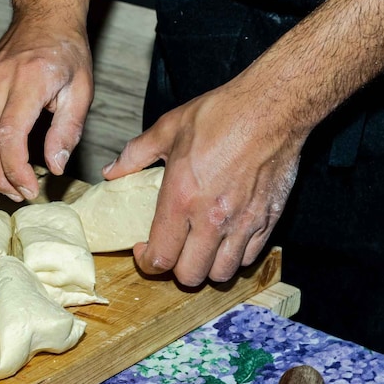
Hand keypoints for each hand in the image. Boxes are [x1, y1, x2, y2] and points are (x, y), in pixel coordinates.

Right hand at [0, 16, 93, 200]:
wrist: (44, 16)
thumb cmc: (66, 52)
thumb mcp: (81, 91)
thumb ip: (67, 131)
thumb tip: (55, 167)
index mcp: (26, 81)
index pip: (9, 136)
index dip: (16, 170)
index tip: (30, 188)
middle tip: (16, 194)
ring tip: (5, 184)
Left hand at [104, 79, 303, 286]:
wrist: (272, 108)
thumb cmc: (220, 115)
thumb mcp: (167, 130)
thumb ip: (134, 156)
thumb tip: (111, 172)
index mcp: (180, 200)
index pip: (160, 257)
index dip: (148, 262)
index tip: (145, 249)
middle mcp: (211, 219)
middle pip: (190, 276)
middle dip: (176, 269)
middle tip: (173, 250)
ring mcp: (243, 223)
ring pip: (222, 273)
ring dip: (207, 267)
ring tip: (199, 248)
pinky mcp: (268, 220)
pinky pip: (250, 257)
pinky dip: (235, 255)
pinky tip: (226, 237)